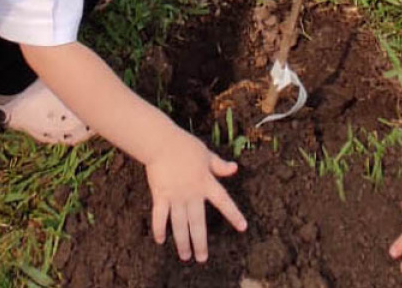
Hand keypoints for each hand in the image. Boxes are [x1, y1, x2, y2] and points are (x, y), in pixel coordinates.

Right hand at [146, 131, 246, 261]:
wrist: (162, 143)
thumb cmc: (186, 146)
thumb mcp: (207, 154)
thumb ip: (220, 166)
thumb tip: (235, 169)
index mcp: (206, 183)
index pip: (224, 201)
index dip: (233, 215)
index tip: (242, 227)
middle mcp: (192, 193)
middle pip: (198, 222)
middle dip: (200, 242)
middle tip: (202, 258)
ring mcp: (175, 196)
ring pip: (179, 224)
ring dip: (182, 241)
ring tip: (185, 256)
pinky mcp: (160, 195)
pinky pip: (159, 216)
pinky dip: (159, 228)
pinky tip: (160, 241)